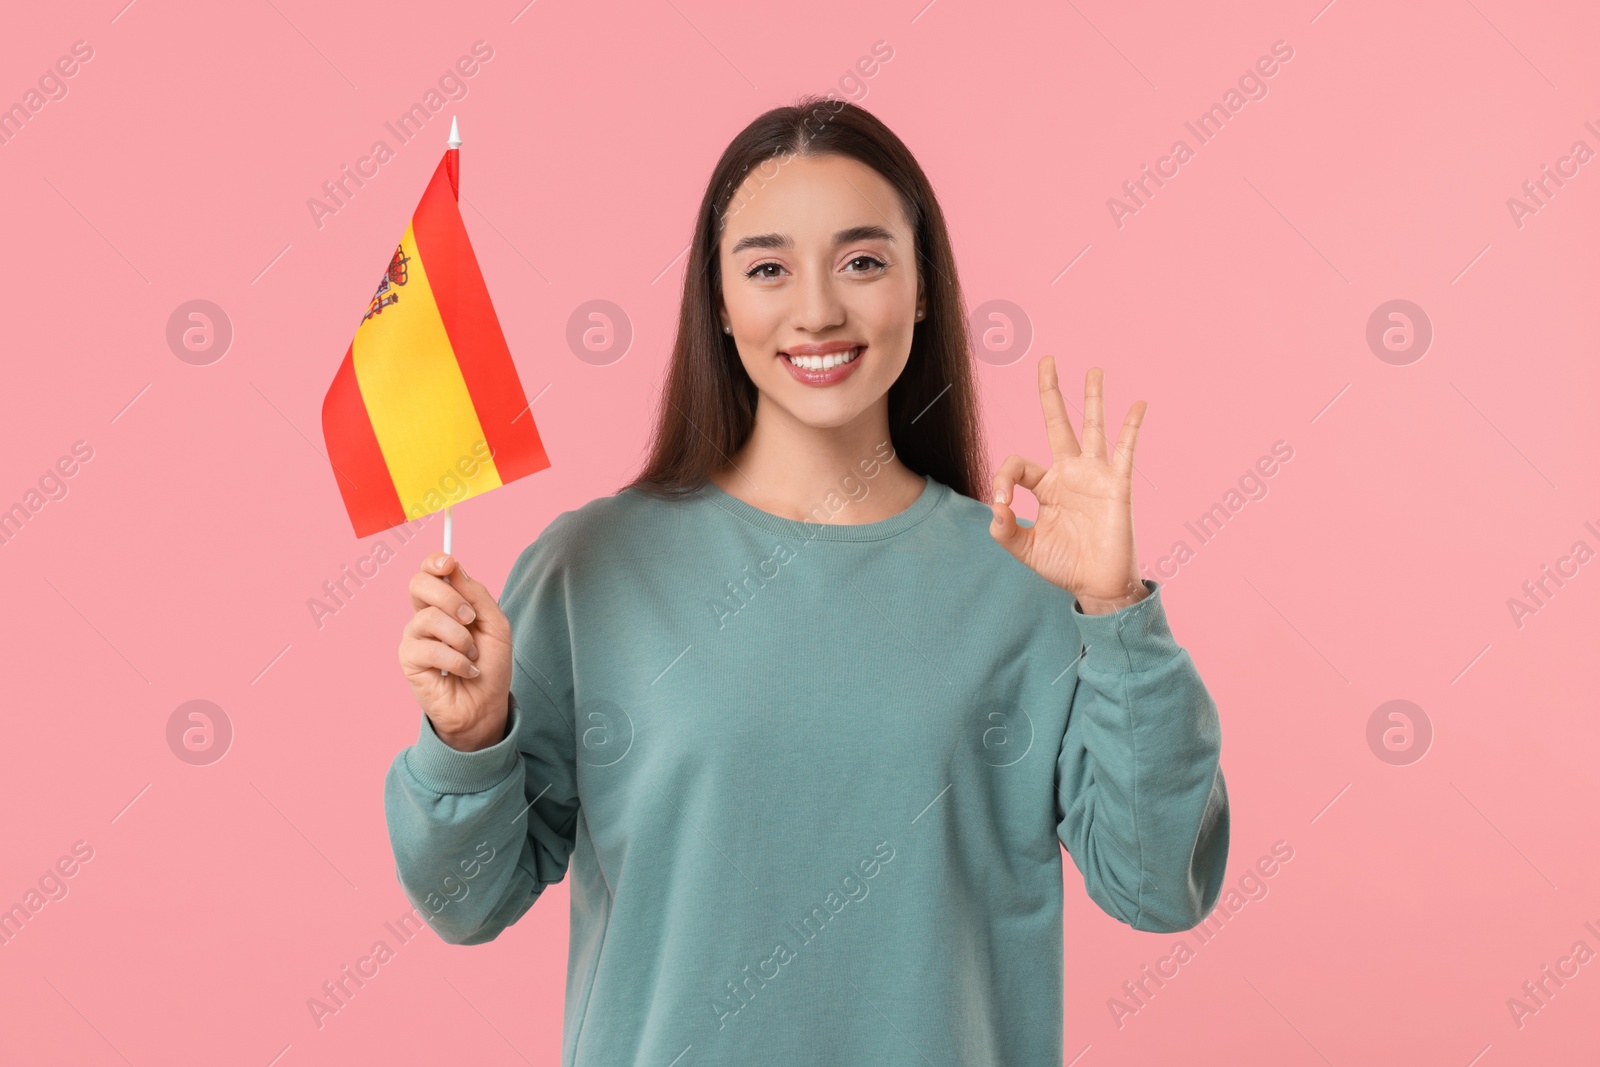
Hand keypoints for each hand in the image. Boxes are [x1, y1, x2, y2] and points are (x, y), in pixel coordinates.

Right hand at [399, 554, 512, 750]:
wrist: (486, 705)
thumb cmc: (491, 666)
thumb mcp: (496, 625)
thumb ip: (477, 595)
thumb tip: (454, 569)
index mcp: (445, 603)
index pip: (429, 572)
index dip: (434, 561)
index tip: (448, 564)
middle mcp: (425, 616)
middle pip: (418, 584)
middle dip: (449, 597)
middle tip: (470, 618)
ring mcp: (414, 637)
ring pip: (429, 617)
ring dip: (461, 638)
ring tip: (472, 655)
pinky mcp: (409, 659)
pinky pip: (430, 648)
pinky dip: (457, 660)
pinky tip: (466, 671)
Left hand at [989, 357, 1148, 614]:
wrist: (1098, 585)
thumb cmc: (1064, 566)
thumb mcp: (1026, 550)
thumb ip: (1005, 532)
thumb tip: (997, 509)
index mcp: (1045, 486)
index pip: (1017, 463)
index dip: (1001, 479)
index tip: (1001, 505)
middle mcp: (1069, 473)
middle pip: (1058, 423)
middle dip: (1051, 391)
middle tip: (1046, 360)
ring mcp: (1094, 476)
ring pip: (1092, 427)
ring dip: (1092, 398)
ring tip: (1093, 369)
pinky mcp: (1117, 485)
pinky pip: (1125, 450)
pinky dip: (1131, 426)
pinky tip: (1137, 404)